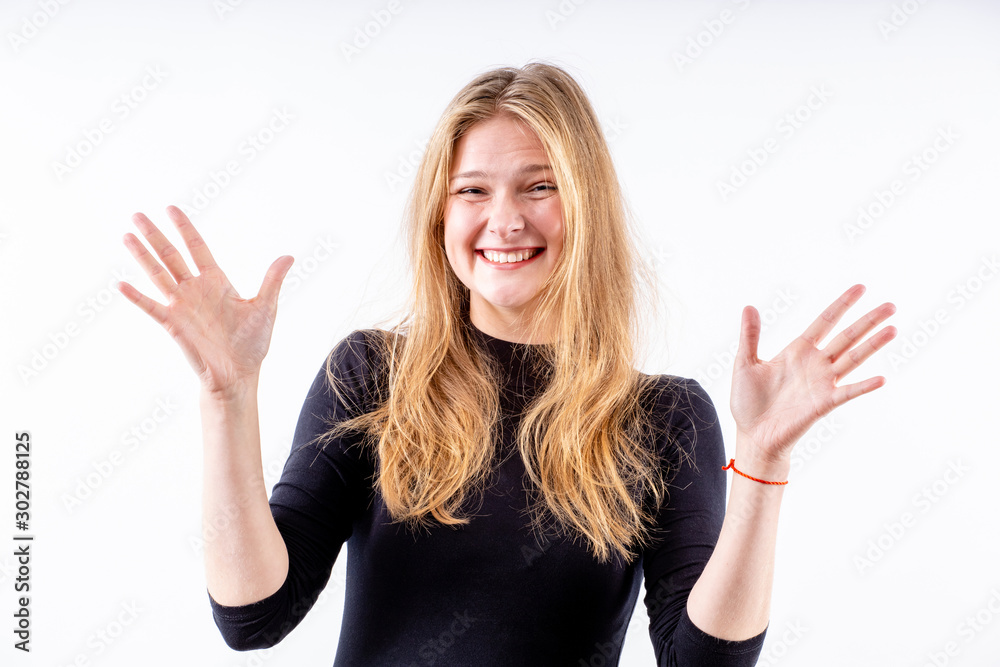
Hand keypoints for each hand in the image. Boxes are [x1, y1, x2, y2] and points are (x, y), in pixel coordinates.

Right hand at [116, 205, 293, 394]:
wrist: (239, 373)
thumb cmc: (253, 343)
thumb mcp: (265, 308)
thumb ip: (272, 280)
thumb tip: (289, 256)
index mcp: (216, 281)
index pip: (197, 247)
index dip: (184, 228)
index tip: (170, 209)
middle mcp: (195, 289)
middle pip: (171, 255)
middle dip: (154, 235)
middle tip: (137, 214)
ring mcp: (182, 305)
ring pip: (157, 275)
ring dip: (142, 257)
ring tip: (127, 236)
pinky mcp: (173, 324)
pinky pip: (151, 307)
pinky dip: (137, 297)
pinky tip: (121, 284)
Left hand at [729, 284, 896, 465]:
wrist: (753, 435)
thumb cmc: (748, 401)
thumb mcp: (745, 363)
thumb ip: (750, 335)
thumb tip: (749, 306)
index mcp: (798, 350)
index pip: (825, 321)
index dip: (842, 304)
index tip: (861, 287)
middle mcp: (815, 363)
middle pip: (847, 336)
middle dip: (868, 321)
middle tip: (891, 305)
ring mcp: (822, 383)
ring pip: (853, 358)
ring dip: (873, 345)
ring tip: (893, 328)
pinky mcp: (824, 403)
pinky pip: (848, 392)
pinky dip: (864, 386)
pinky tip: (881, 378)